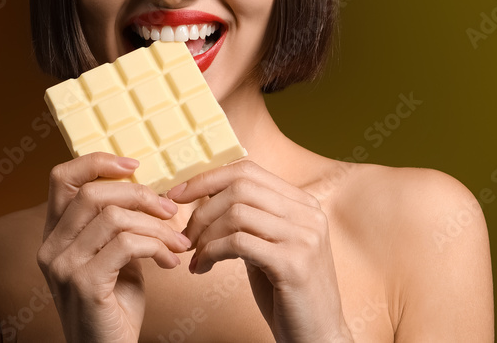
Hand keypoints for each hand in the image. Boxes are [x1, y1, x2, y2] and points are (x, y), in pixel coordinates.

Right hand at [37, 152, 192, 342]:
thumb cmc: (114, 308)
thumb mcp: (113, 258)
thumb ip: (117, 226)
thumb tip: (147, 192)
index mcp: (54, 234)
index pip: (62, 177)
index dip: (97, 162)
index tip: (135, 165)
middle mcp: (51, 247)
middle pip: (92, 193)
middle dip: (140, 195)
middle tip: (170, 211)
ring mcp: (64, 266)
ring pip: (114, 217)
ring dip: (156, 226)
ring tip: (177, 242)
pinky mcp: (85, 284)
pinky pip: (126, 245)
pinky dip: (156, 247)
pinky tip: (169, 262)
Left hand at [168, 159, 352, 342]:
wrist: (318, 336)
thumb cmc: (285, 291)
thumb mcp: (267, 243)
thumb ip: (247, 217)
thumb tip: (204, 192)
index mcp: (302, 203)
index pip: (248, 170)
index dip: (207, 178)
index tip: (177, 194)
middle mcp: (308, 214)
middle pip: (239, 187)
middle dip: (202, 209)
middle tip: (186, 236)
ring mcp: (304, 237)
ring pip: (236, 213)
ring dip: (205, 234)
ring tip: (195, 256)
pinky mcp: (293, 264)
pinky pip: (238, 243)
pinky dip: (211, 252)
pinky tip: (203, 268)